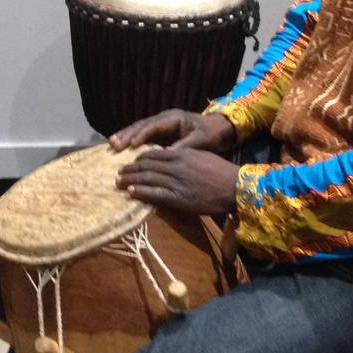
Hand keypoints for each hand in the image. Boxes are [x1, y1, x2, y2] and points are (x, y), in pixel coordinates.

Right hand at [110, 109, 235, 153]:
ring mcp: (160, 123)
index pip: (154, 126)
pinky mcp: (159, 131)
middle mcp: (164, 118)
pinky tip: (119, 144)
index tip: (131, 145)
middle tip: (114, 144)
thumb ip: (184, 146)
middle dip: (127, 134)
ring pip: (139, 128)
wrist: (215, 128)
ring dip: (125, 135)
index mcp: (174, 118)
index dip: (141, 135)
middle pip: (142, 125)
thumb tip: (167, 154)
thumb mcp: (200, 141)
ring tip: (112, 143)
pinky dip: (130, 139)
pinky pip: (142, 133)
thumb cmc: (209, 134)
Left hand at [116, 146, 238, 215]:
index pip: (154, 154)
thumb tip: (172, 156)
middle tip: (119, 172)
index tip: (132, 160)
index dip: (140, 157)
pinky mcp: (178, 197)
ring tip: (118, 182)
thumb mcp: (202, 157)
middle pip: (147, 166)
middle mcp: (176, 166)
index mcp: (182, 154)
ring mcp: (176, 182)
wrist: (234, 186)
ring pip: (147, 179)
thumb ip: (186, 156)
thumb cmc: (221, 172)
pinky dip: (141, 192)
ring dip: (130, 180)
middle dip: (131, 169)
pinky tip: (130, 192)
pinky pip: (155, 194)